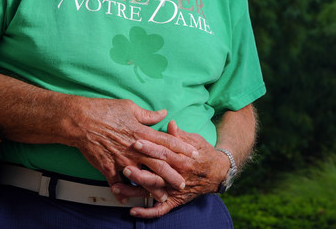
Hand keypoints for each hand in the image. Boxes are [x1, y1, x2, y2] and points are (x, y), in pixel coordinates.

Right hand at [69, 98, 198, 203]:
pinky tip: (126, 200)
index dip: (182, 148)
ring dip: (153, 188)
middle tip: (184, 183)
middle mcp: (134, 148)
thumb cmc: (104, 110)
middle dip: (173, 174)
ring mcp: (121, 159)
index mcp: (142, 132)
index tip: (194, 154)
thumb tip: (163, 113)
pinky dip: (121, 192)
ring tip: (163, 197)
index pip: (167, 142)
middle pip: (159, 164)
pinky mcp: (107, 167)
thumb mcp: (129, 107)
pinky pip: (116, 183)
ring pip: (141, 177)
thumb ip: (148, 115)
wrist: (80, 121)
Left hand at [110, 121, 228, 218]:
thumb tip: (170, 123)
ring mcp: (175, 190)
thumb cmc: (204, 153)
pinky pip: (159, 210)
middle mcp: (178, 176)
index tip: (135, 141)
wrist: (218, 173)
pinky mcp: (175, 201)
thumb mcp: (195, 140)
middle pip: (155, 173)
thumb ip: (180, 135)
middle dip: (138, 170)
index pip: (164, 153)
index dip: (150, 147)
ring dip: (134, 191)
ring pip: (153, 191)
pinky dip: (146, 212)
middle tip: (122, 166)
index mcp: (183, 159)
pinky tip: (132, 210)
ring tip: (117, 188)